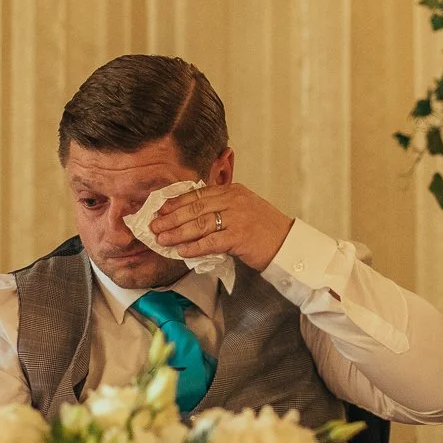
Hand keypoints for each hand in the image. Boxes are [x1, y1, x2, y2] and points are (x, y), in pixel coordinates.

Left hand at [149, 182, 293, 271]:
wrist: (288, 244)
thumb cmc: (264, 230)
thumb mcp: (243, 209)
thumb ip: (221, 208)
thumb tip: (191, 217)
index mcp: (233, 191)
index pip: (198, 193)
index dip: (176, 202)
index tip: (160, 210)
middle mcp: (235, 200)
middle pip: (196, 207)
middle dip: (172, 217)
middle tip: (154, 226)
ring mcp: (238, 217)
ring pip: (200, 223)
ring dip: (178, 232)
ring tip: (162, 239)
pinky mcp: (241, 237)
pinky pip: (211, 242)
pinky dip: (194, 247)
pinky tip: (182, 252)